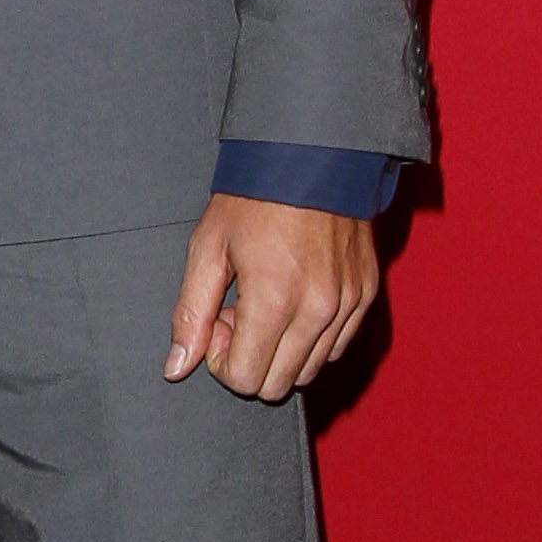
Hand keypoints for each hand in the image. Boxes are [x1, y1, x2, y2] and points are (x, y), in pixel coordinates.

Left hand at [164, 195, 378, 402]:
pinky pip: (336, 347)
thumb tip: (177, 367)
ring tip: (269, 303)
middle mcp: (318, 310)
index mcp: (274, 299)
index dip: (222, 360)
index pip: (246, 379)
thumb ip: (190, 314)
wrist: (311, 156)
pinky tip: (295, 300)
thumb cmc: (253, 199)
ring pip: (309, 371)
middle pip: (278, 385)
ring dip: (282, 350)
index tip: (220, 321)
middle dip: (251, 359)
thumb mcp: (207, 249)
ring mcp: (347, 304)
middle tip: (240, 313)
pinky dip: (311, 338)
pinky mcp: (365, 295)